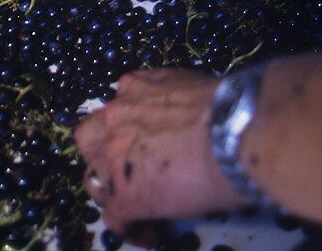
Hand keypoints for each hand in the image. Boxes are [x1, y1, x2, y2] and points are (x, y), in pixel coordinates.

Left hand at [74, 69, 244, 232]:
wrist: (231, 135)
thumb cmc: (223, 109)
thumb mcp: (185, 86)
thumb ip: (166, 101)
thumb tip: (178, 120)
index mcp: (131, 89)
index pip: (113, 112)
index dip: (123, 131)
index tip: (142, 147)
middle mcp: (114, 118)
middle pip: (90, 141)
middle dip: (103, 158)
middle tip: (127, 173)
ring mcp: (114, 158)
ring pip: (95, 181)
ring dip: (113, 194)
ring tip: (138, 208)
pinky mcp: (124, 195)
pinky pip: (115, 219)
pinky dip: (130, 229)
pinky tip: (148, 234)